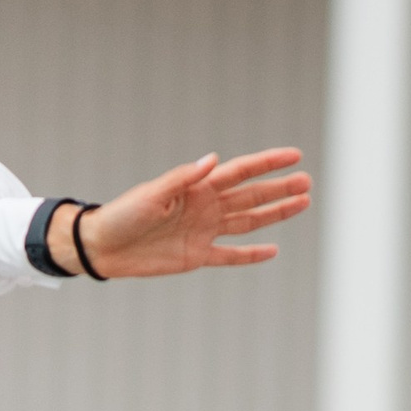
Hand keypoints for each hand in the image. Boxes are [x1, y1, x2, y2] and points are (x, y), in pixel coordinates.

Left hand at [68, 147, 310, 278]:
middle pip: (251, 195)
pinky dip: (251, 255)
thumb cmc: (124, 213)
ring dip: (275, 213)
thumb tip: (213, 160)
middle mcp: (206, 206)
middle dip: (280, 189)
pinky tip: (272, 249)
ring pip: (249, 221)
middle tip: (307, 181)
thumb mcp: (152, 193)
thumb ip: (183, 178)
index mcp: (197, 187)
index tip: (294, 155)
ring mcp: (204, 231)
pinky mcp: (197, 256)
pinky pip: (231, 256)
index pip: (241, 171)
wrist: (103, 246)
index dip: (268, 163)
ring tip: (302, 203)